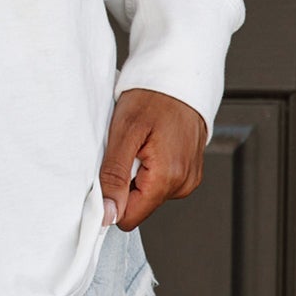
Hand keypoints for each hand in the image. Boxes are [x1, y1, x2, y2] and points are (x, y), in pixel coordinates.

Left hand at [99, 87, 207, 230]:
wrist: (179, 78)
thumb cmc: (152, 98)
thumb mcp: (124, 133)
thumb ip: (115, 177)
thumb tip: (108, 214)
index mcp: (168, 179)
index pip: (129, 217)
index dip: (111, 199)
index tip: (107, 173)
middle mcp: (182, 184)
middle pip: (138, 205)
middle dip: (125, 181)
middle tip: (127, 149)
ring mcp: (188, 179)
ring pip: (148, 193)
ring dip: (137, 172)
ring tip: (140, 143)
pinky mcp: (188, 172)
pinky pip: (160, 181)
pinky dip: (149, 166)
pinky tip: (151, 143)